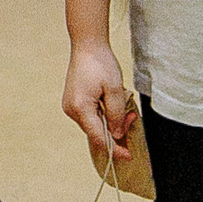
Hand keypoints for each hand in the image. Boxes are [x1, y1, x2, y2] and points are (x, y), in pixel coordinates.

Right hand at [62, 41, 135, 160]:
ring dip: (111, 122)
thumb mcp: (115, 90)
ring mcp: (70, 107)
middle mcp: (71, 110)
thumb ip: (116, 115)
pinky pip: (90, 116)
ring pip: (94, 125)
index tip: (128, 155)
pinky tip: (113, 105)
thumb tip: (117, 135)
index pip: (99, 138)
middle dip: (116, 131)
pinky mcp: (73, 102)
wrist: (87, 45)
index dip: (114, 149)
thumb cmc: (100, 63)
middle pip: (97, 132)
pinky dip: (104, 115)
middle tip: (132, 118)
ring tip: (126, 110)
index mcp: (81, 108)